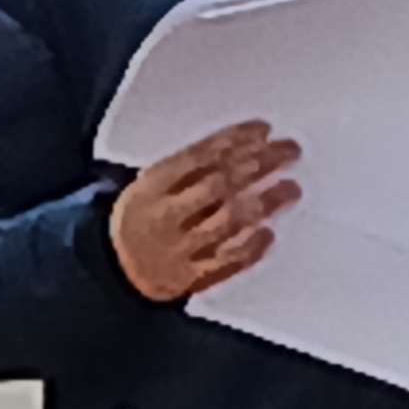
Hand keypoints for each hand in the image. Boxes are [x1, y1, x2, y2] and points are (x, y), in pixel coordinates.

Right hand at [110, 122, 300, 300]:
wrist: (116, 268)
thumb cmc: (145, 216)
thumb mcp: (151, 183)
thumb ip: (190, 167)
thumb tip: (244, 143)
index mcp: (152, 186)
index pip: (199, 157)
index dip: (235, 140)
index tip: (264, 129)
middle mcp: (165, 215)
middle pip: (219, 186)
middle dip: (259, 165)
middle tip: (289, 151)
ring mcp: (178, 249)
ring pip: (227, 223)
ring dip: (265, 203)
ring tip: (291, 188)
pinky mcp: (190, 278)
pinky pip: (226, 263)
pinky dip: (251, 248)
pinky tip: (269, 232)